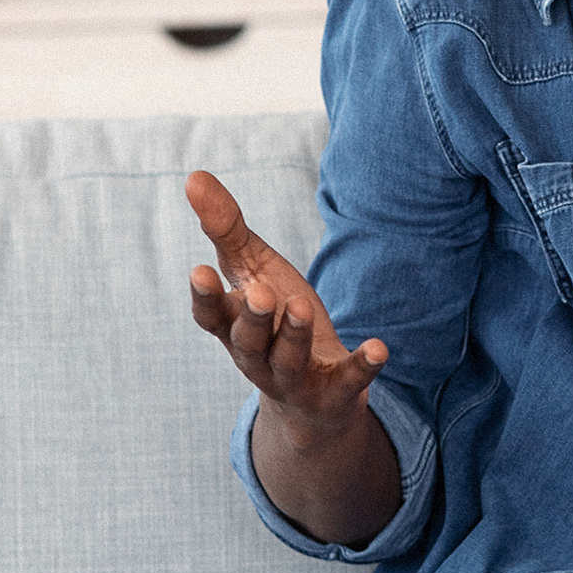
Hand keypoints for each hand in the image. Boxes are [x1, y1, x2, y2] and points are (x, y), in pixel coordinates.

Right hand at [183, 173, 400, 541]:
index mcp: (234, 327)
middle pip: (250, 341)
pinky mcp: (335, 391)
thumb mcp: (251, 271)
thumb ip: (225, 229)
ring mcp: (296, 379)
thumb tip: (193, 176)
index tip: (199, 271)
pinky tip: (379, 348)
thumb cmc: (274, 319)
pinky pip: (349, 381)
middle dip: (254, 319)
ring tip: (303, 307)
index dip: (205, 297)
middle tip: (262, 293)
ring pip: (290, 360)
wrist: (312, 396)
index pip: (211, 316)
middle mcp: (258, 358)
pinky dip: (363, 366)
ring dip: (295, 336)